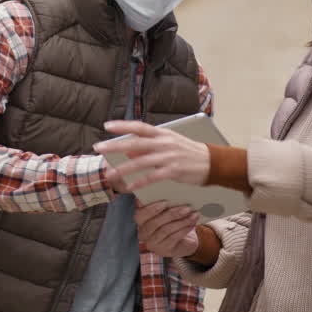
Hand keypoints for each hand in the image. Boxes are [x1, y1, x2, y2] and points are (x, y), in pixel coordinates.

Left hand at [94, 120, 210, 192]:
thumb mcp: (169, 143)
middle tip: (99, 148)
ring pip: (141, 161)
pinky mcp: (174, 171)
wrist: (212, 162)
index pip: (139, 127)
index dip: (123, 125)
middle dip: (115, 146)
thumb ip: (149, 145)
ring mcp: (169, 156)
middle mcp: (164, 143)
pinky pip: (153, 177)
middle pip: (135, 143)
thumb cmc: (188, 152)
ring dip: (124, 168)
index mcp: (163, 134)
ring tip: (110, 174)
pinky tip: (130, 186)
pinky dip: (140, 181)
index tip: (107, 126)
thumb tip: (128, 149)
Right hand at [135, 201, 199, 257]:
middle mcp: (143, 233)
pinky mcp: (164, 250)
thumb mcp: (167, 211)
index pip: (140, 215)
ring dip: (182, 221)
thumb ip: (164, 203)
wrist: (183, 241)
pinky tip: (192, 223)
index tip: (165, 201)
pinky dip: (184, 229)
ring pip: (166, 230)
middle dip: (171, 214)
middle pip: (154, 223)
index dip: (151, 209)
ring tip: (194, 214)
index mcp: (140, 220)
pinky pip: (174, 238)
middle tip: (186, 207)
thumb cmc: (173, 221)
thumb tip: (172, 192)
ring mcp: (152, 243)